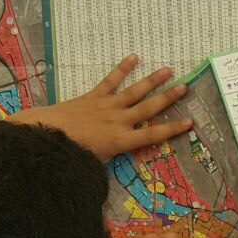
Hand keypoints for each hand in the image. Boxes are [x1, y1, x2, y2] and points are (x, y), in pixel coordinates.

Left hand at [11, 54, 190, 160]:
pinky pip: (110, 81)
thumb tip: (108, 180)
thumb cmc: (71, 155)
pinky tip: (134, 57)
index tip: (189, 122)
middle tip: (185, 87)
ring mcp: (107, 106)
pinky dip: (122, 68)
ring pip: (134, 91)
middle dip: (168, 98)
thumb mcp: (93, 166)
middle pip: (148, 108)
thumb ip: (106, 167)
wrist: (48, 137)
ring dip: (152, 80)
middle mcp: (119, 121)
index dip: (172, 129)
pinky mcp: (93, 96)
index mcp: (121, 141)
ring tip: (168, 70)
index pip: (153, 136)